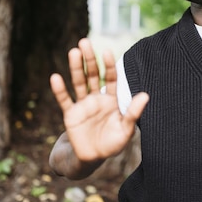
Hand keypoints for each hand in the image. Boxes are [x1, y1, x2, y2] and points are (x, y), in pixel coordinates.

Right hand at [50, 38, 148, 161]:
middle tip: (85, 42)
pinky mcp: (70, 114)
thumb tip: (146, 95)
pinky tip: (55, 77)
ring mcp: (83, 105)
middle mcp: (97, 98)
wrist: (91, 158)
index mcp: (112, 100)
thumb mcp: (126, 130)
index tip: (107, 51)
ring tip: (73, 52)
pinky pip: (65, 100)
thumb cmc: (112, 144)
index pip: (111, 78)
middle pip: (93, 75)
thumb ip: (133, 112)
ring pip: (79, 82)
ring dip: (76, 68)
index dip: (109, 65)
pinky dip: (60, 90)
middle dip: (90, 59)